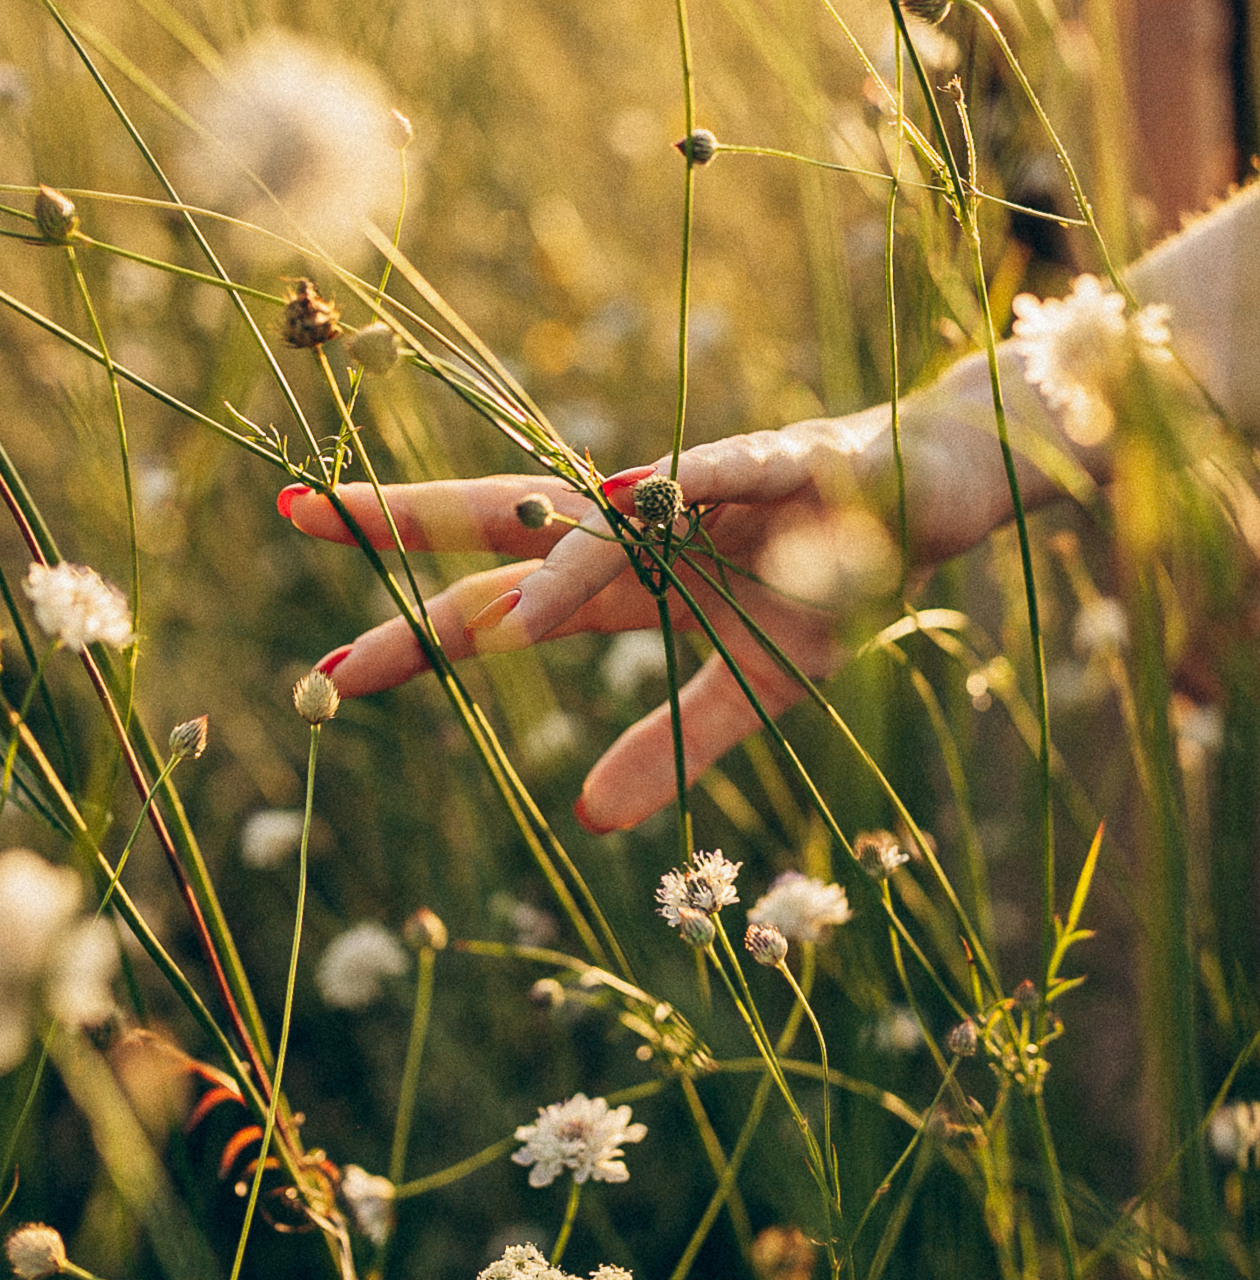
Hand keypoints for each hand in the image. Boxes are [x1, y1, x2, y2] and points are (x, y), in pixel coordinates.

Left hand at [279, 369, 1035, 831]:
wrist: (940, 485)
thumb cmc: (840, 570)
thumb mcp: (758, 684)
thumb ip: (675, 744)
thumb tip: (583, 818)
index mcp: (627, 575)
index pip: (502, 606)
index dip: (418, 636)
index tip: (324, 675)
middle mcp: (648, 520)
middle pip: (513, 522)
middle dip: (410, 521)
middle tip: (300, 511)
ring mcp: (712, 485)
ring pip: (621, 513)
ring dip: (568, 558)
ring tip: (513, 622)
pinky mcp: (795, 461)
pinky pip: (738, 469)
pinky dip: (697, 482)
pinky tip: (647, 491)